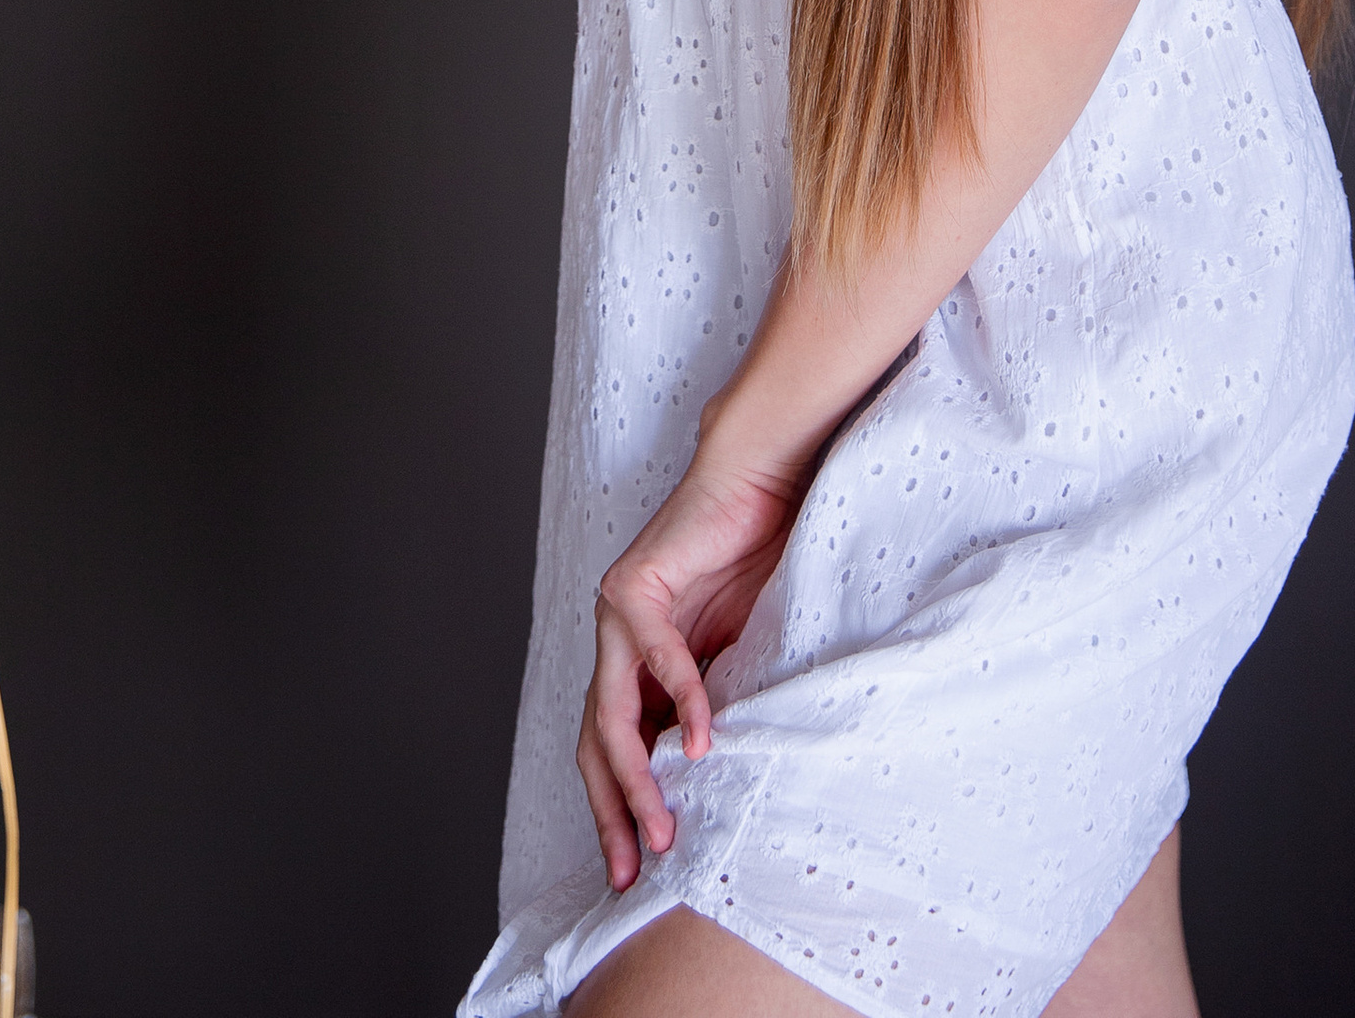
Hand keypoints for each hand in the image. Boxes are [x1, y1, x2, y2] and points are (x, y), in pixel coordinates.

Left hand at [576, 434, 806, 891]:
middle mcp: (615, 642)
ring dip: (639, 776)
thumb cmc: (753, 558)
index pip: (615, 750)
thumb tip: (721, 779)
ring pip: (613, 712)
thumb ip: (718, 701)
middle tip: (634, 871)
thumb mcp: (738, 653)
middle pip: (597, 745)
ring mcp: (618, 613)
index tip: (633, 873)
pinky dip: (681, 700)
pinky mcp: (637, 584)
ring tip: (663, 826)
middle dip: (613, 812)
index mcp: (638, 664)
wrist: (756, 480)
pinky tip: (701, 742)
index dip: (619, 810)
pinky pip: (655, 655)